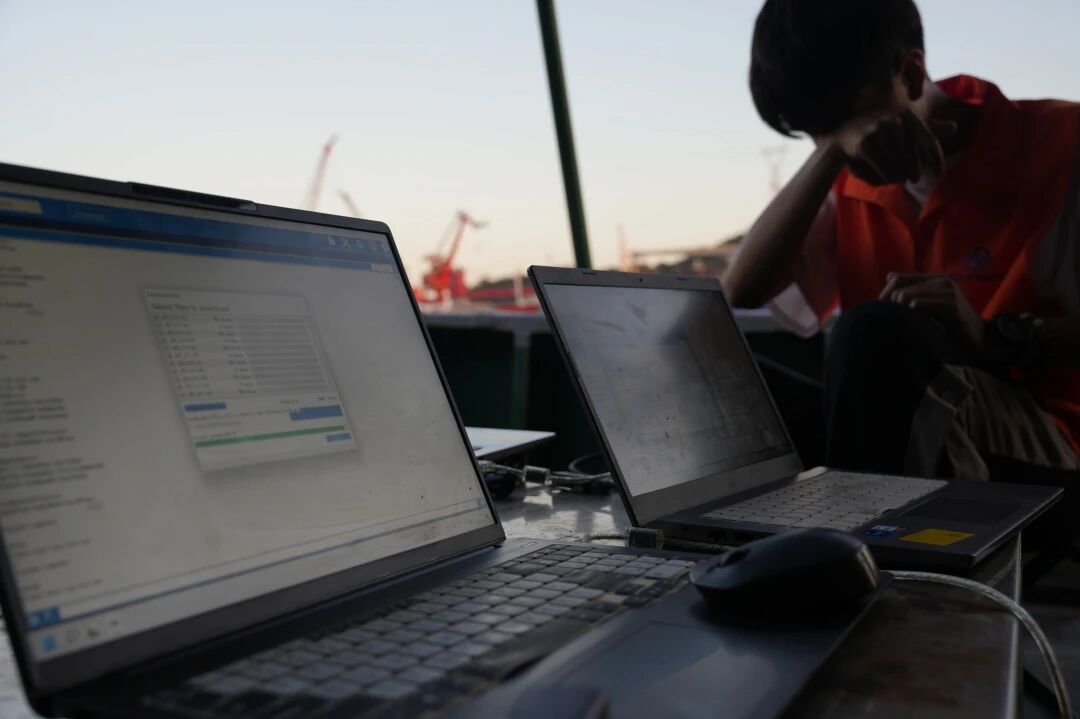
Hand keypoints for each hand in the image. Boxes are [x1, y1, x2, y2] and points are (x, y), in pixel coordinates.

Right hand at [823, 109, 954, 185]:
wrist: (843, 136)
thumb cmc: (879, 132)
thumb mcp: (904, 127)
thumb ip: (928, 128)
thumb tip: (955, 127)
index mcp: (906, 113)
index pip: (928, 139)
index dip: (935, 158)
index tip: (938, 173)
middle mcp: (894, 118)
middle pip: (914, 153)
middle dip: (916, 168)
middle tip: (915, 179)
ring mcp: (878, 130)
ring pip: (899, 162)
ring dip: (902, 174)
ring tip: (902, 179)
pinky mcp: (866, 144)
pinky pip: (885, 167)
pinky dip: (889, 176)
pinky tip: (890, 180)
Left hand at [879, 273, 989, 353]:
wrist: (980, 338)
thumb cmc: (952, 324)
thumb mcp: (933, 305)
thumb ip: (914, 290)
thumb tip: (889, 276)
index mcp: (936, 279)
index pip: (898, 279)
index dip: (885, 294)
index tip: (882, 310)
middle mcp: (942, 281)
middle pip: (898, 288)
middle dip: (890, 306)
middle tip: (892, 321)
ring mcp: (948, 292)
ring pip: (905, 296)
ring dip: (900, 312)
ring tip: (904, 325)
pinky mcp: (951, 306)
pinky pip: (917, 305)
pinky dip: (911, 315)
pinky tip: (915, 326)